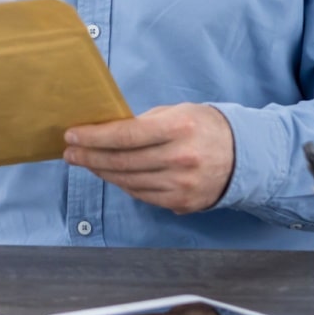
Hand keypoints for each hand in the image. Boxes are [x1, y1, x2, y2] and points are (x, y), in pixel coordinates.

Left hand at [63, 103, 235, 213]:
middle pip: (122, 161)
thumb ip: (143, 122)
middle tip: (70, 152)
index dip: (93, 137)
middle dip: (89, 156)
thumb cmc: (203, 127)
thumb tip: (105, 130)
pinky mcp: (182, 202)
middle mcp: (180, 158)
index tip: (72, 135)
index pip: (125, 135)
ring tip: (85, 163)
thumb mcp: (176, 112)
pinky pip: (142, 195)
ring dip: (101, 172)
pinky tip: (110, 175)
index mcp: (178, 128)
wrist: (243, 156)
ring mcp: (181, 184)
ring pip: (128, 181)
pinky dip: (122, 185)